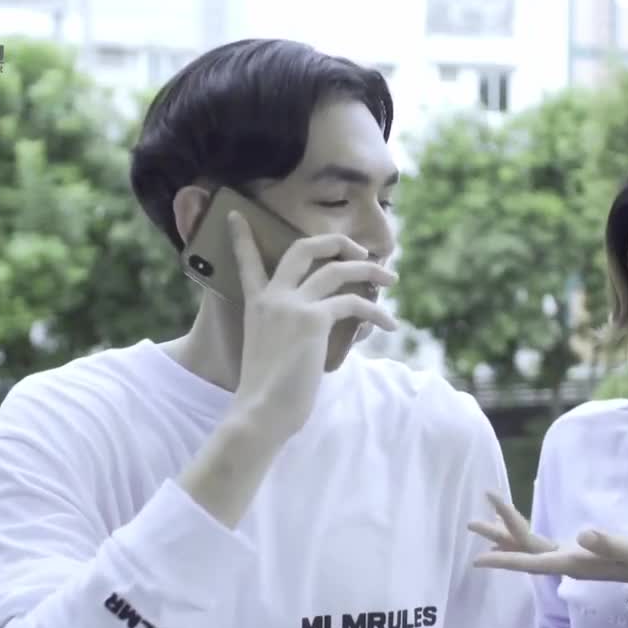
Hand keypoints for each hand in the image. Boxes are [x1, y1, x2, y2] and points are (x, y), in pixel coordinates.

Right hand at [227, 210, 397, 438]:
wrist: (261, 413)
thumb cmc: (269, 394)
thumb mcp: (273, 352)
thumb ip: (293, 331)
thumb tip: (332, 327)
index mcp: (256, 305)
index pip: (246, 261)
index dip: (241, 237)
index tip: (236, 215)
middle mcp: (273, 297)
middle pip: (304, 248)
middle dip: (337, 241)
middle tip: (360, 251)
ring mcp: (292, 305)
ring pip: (338, 269)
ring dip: (371, 270)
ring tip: (391, 279)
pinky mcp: (314, 319)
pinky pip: (355, 303)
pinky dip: (377, 312)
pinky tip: (390, 325)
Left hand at [467, 492, 627, 589]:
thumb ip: (609, 542)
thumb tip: (583, 535)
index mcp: (576, 562)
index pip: (533, 559)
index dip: (505, 558)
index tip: (478, 558)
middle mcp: (569, 562)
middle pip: (526, 550)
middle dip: (498, 536)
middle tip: (470, 523)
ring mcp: (574, 559)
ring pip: (532, 547)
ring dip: (508, 536)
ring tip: (483, 523)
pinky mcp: (582, 553)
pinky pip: (544, 545)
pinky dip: (526, 537)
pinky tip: (520, 531)